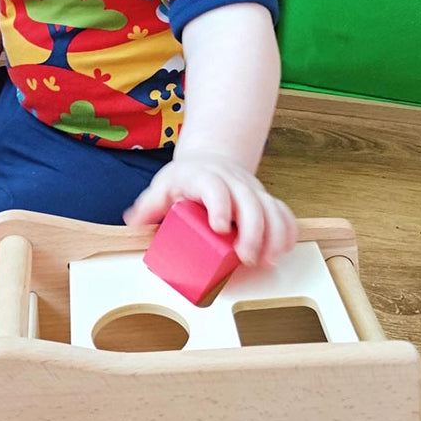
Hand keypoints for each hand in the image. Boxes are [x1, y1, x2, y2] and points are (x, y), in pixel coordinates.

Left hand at [123, 152, 296, 266]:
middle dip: (252, 231)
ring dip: (274, 235)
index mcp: (203, 178)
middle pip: (249, 201)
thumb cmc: (185, 179)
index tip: (220, 228)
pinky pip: (284, 213)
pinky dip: (287, 232)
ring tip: (267, 260)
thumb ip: (148, 206)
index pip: (215, 188)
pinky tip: (281, 251)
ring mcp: (251, 190)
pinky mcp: (265, 200)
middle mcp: (232, 182)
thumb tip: (133, 222)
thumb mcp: (162, 187)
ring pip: (271, 208)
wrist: (212, 159)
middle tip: (245, 257)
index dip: (220, 205)